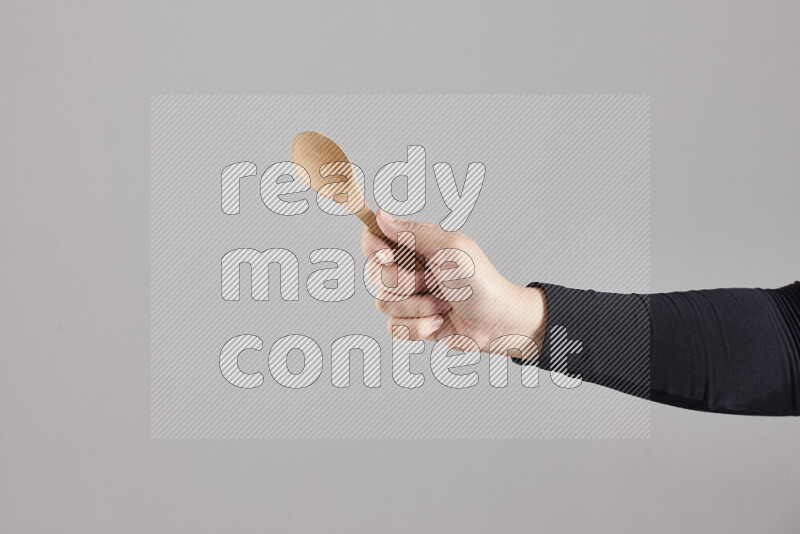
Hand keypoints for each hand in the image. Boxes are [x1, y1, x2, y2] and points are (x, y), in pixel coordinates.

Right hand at [361, 210, 546, 359]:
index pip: (374, 237)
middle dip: (406, 282)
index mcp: (415, 246)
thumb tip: (381, 216)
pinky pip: (393, 326)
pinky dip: (418, 326)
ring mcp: (408, 297)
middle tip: (434, 280)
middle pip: (375, 273)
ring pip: (383, 303)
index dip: (372, 246)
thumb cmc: (480, 280)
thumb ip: (413, 232)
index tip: (386, 255)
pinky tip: (439, 321)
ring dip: (418, 306)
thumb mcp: (450, 247)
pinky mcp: (411, 322)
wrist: (497, 321)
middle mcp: (407, 269)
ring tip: (443, 303)